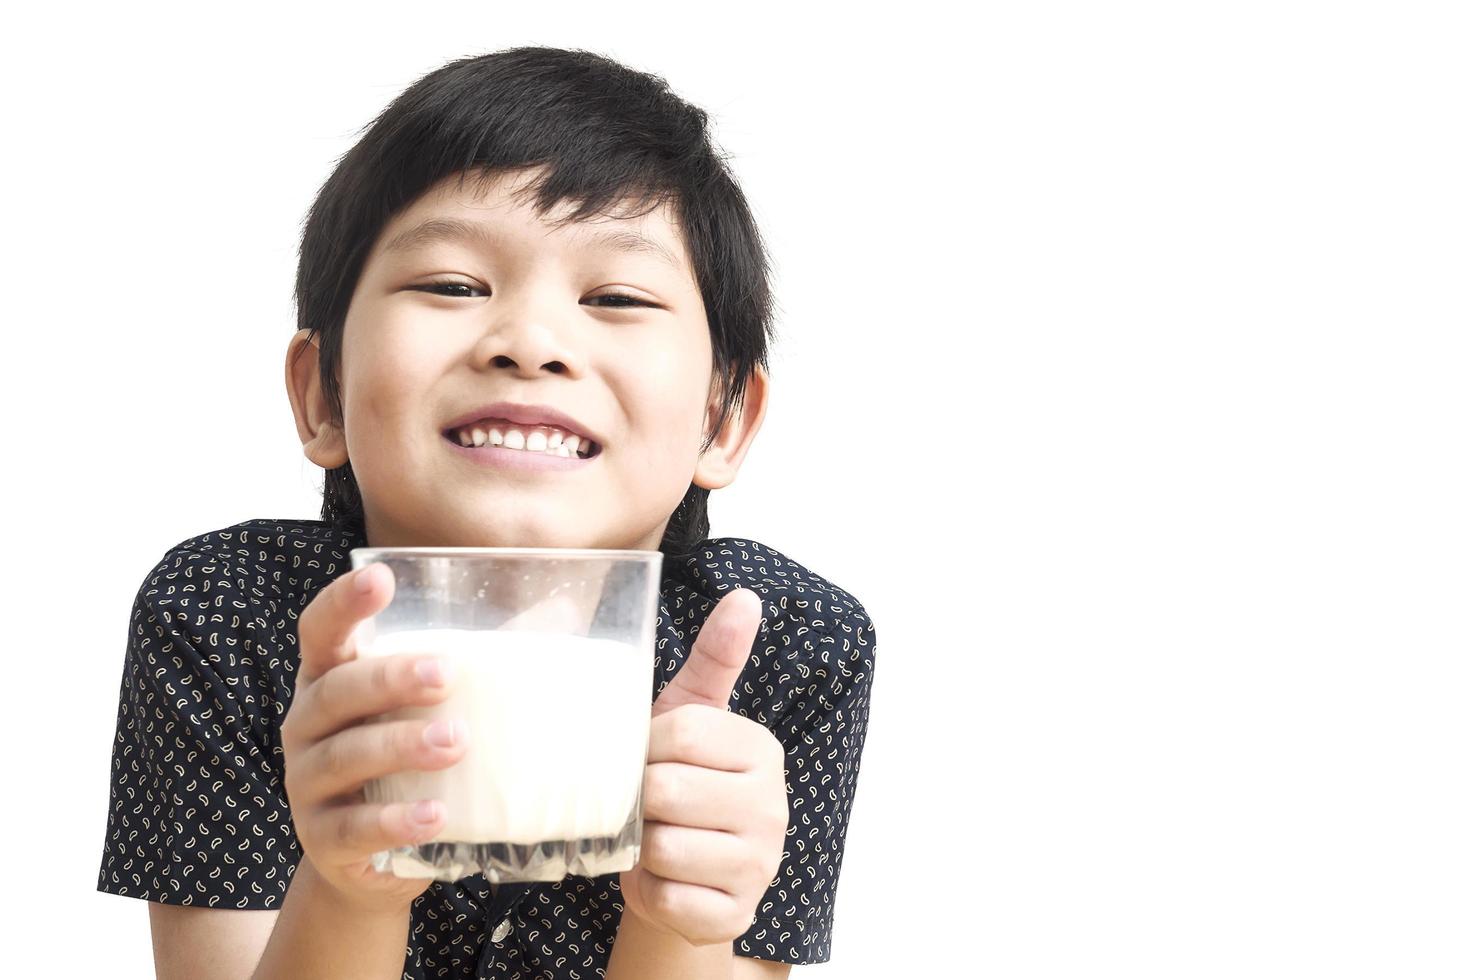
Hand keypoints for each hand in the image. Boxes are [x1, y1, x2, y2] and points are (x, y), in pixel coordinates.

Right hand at [279, 562, 469, 913]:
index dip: (344, 602)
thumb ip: (476, 665)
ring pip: (345, 756)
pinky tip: (435, 816)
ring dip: (400, 746)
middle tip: (447, 674)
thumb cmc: (408, 764)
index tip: (380, 577)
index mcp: (331, 680)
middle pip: (337, 691)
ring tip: (456, 742)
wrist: (371, 864)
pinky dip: (394, 822)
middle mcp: (308, 725)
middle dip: (390, 678)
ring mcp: (307, 784)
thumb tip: (561, 612)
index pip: (322, 631)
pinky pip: (354, 828)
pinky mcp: (322, 840)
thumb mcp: (427, 711)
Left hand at [618, 588, 789, 946]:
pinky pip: (664, 896)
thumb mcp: (690, 717)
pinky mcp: (733, 913)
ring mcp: (759, 864)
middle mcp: (772, 806)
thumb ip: (715, 658)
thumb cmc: (680, 782)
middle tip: (644, 803)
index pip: (680, 732)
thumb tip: (746, 596)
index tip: (645, 757)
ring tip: (652, 838)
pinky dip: (648, 889)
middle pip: (666, 790)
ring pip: (662, 847)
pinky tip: (662, 877)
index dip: (644, 747)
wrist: (685, 874)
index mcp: (761, 749)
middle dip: (638, 800)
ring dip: (639, 847)